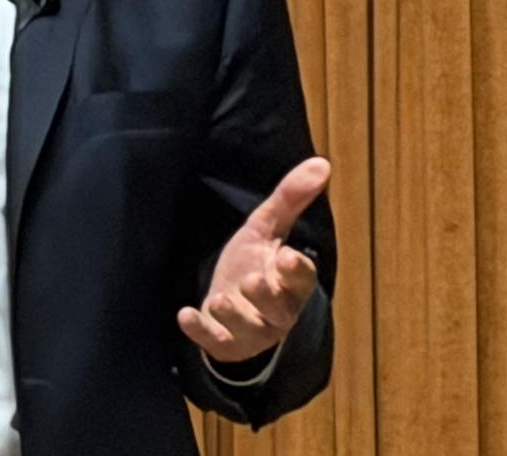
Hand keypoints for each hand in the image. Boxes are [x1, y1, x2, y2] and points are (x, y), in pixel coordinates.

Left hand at [177, 156, 329, 363]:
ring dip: (235, 316)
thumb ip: (290, 198)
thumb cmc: (254, 263)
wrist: (229, 306)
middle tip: (252, 280)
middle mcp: (277, 310)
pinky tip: (185, 315)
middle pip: (280, 308)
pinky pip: (217, 343)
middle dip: (267, 295)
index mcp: (290, 281)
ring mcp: (252, 330)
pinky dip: (201, 331)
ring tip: (221, 300)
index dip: (297, 270)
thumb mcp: (265, 229)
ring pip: (251, 330)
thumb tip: (322, 162)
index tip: (288, 256)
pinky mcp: (227, 343)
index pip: (302, 279)